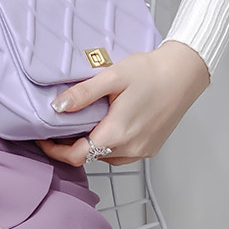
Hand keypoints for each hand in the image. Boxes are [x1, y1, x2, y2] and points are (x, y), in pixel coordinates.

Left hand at [36, 40, 209, 166]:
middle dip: (72, 145)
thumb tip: (57, 107)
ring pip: (106, 156)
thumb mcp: (112, 77)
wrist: (184, 73)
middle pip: (90, 156)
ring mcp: (143, 150)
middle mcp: (131, 149)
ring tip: (84, 121)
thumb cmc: (151, 72)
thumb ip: (83, 94)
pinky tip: (108, 123)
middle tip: (60, 126)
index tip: (44, 138)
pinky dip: (110, 143)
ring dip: (92, 144)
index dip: (56, 150)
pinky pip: (122, 153)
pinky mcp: (151, 147)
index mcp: (118, 134)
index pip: (77, 156)